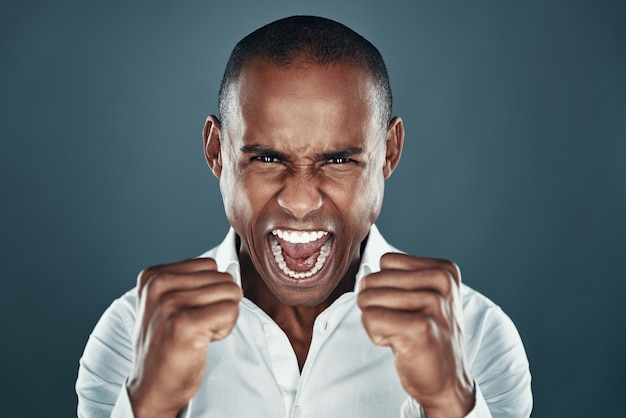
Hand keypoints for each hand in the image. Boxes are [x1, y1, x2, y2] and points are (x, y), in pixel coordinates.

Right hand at [128, 258, 241, 417]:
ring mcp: (169, 304)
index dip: (210, 292)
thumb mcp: (168, 303)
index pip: (210, 265)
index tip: (189, 313)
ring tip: (198, 333)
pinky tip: (204, 341)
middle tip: (196, 327)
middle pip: (223, 278)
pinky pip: (231, 311)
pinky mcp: (184, 324)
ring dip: (223, 318)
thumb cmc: (168, 345)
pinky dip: (225, 328)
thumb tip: (232, 269)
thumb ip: (192, 282)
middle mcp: (158, 285)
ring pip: (231, 293)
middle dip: (219, 304)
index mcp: (154, 275)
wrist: (152, 387)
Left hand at [358, 253, 473, 417]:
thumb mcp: (425, 297)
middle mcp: (442, 281)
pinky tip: (400, 345)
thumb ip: (398, 278)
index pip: (386, 261)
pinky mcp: (420, 327)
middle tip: (404, 326)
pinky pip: (370, 318)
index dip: (386, 288)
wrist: (448, 382)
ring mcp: (433, 303)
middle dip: (377, 306)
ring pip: (368, 298)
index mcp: (444, 269)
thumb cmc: (429, 338)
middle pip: (373, 279)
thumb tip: (364, 276)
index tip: (408, 309)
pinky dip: (376, 335)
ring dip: (377, 322)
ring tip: (403, 334)